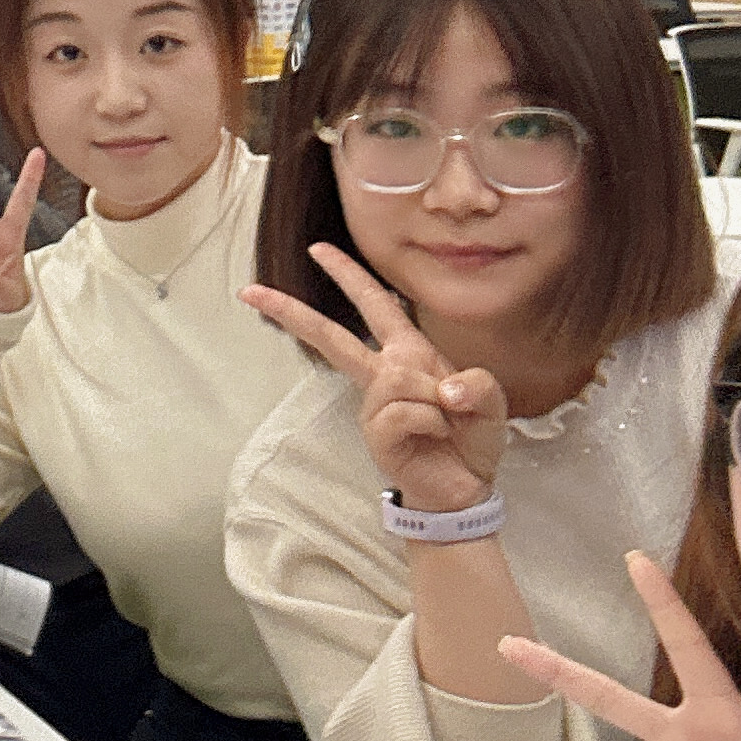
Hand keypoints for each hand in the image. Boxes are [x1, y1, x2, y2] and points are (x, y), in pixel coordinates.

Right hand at [242, 242, 506, 512]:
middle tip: (250, 291)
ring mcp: (375, 405)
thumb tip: (445, 390)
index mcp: (409, 353)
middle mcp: (385, 374)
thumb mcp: (490, 402)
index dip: (348, 275)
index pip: (375, 305)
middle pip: (332, 337)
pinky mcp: (376, 433)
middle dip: (292, 312)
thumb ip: (478, 385)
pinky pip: (404, 413)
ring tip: (445, 422)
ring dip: (435, 401)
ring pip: (397, 380)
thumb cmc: (472, 441)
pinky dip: (431, 423)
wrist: (465, 490)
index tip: (318, 249)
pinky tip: (434, 436)